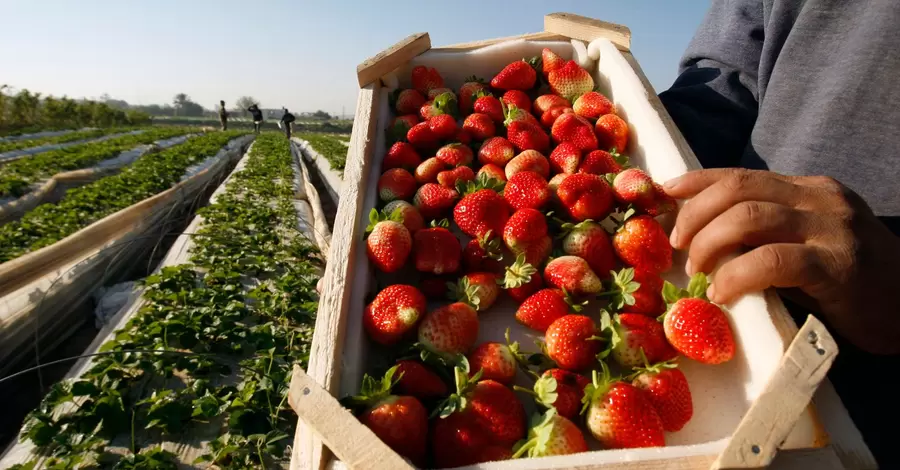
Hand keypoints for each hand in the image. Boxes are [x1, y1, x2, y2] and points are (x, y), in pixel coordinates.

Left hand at [664, 168, 899, 353]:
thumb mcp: (807, 244)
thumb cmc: (851, 281)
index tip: (665, 192)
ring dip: (711, 244)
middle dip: (696, 215)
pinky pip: (772, 261)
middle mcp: (819, 199)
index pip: (742, 175)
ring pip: (750, 217)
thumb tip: (703, 240)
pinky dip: (737, 275)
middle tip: (679, 246)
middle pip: (739, 190)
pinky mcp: (837, 266)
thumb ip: (766, 234)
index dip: (698, 181)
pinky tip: (722, 293)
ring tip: (698, 272)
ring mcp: (830, 229)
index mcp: (808, 190)